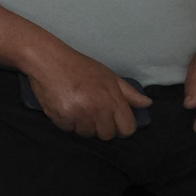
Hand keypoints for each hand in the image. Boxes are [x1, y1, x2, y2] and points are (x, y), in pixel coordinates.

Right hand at [26, 46, 151, 139]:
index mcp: (113, 100)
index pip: (127, 129)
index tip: (112, 121)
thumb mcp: (108, 76)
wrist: (48, 60)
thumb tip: (147, 104)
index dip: (121, 127)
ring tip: (74, 107)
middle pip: (106, 135)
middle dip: (100, 126)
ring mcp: (79, 115)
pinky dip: (66, 121)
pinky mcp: (61, 118)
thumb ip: (128, 93)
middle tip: (89, 111)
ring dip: (81, 124)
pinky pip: (68, 129)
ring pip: (86, 133)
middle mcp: (98, 110)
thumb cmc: (80, 67)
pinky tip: (63, 106)